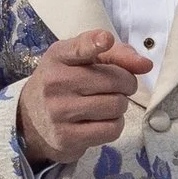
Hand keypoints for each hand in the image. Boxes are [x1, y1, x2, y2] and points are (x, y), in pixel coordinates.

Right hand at [16, 29, 153, 165]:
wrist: (32, 120)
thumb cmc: (65, 83)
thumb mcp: (82, 61)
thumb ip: (116, 55)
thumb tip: (145, 65)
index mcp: (59, 56)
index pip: (79, 48)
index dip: (95, 43)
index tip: (106, 40)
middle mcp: (55, 82)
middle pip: (114, 80)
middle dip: (127, 83)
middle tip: (120, 87)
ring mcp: (59, 112)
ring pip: (116, 106)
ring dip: (120, 105)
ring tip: (107, 104)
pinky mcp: (66, 137)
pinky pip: (111, 130)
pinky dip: (115, 125)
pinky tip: (102, 121)